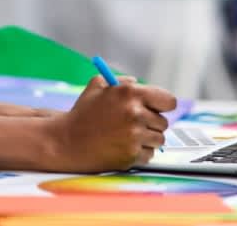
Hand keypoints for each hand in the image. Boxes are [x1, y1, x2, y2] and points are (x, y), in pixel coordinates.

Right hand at [44, 75, 176, 171]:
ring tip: (127, 136)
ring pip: (159, 140)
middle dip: (151, 124)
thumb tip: (140, 84)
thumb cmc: (83, 112)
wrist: (67, 141)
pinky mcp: (132, 155)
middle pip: (163, 122)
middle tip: (135, 124)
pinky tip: (122, 147)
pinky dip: (139, 152)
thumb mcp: (98, 85)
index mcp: (130, 93)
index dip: (164, 105)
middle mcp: (135, 113)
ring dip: (147, 139)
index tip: (158, 109)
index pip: (169, 101)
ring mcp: (134, 136)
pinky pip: (149, 154)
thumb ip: (122, 82)